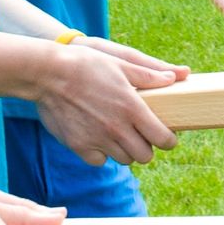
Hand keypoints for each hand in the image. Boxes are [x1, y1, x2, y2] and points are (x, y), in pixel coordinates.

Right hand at [33, 38, 180, 165]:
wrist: (48, 73)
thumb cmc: (86, 64)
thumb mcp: (120, 63)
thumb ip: (149, 75)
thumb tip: (175, 77)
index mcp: (132, 108)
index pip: (162, 139)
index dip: (168, 140)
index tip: (165, 137)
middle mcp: (118, 128)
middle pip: (145, 156)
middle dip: (147, 147)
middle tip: (140, 136)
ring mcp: (97, 139)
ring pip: (124, 160)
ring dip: (125, 150)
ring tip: (118, 135)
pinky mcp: (79, 146)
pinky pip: (99, 160)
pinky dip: (101, 154)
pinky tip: (98, 138)